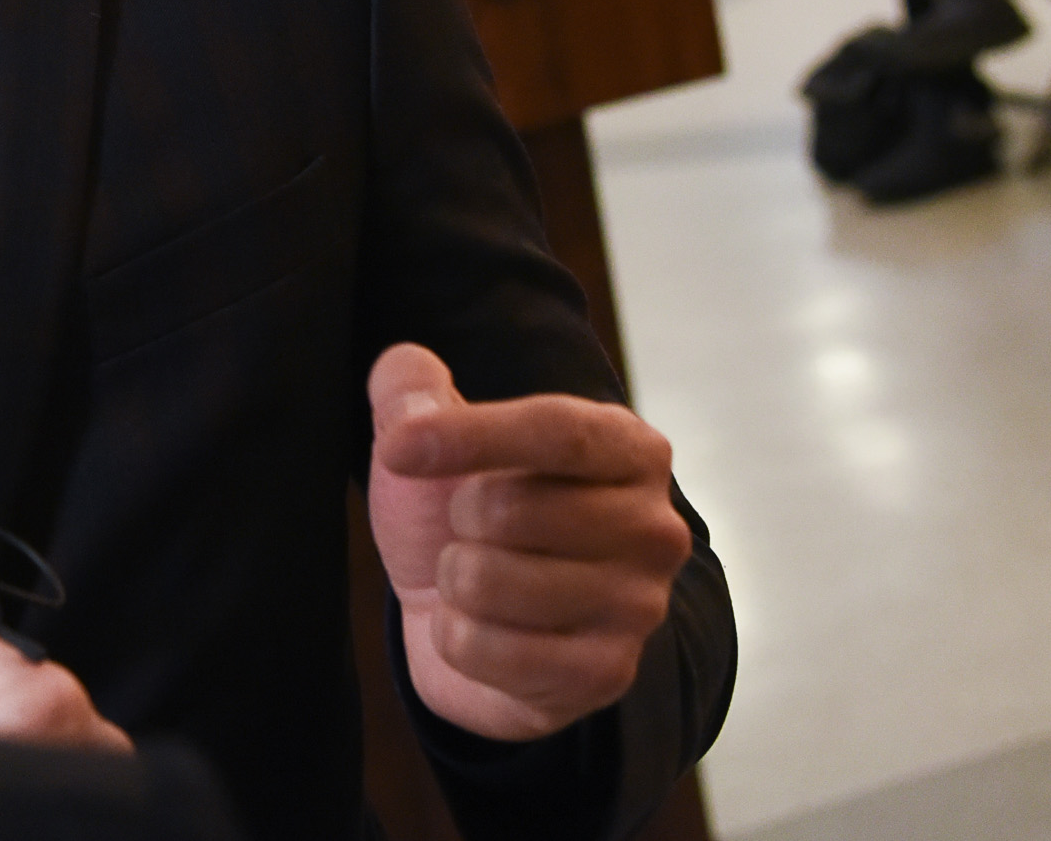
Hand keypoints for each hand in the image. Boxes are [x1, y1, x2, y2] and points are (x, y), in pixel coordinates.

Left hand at [366, 345, 690, 744]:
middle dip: (458, 519)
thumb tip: (406, 374)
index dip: (469, 434)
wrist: (475, 617)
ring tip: (479, 577)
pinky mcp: (604, 675)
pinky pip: (483, 648)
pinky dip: (456, 638)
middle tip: (474, 528)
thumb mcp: (436, 435)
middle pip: (511, 509)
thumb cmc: (469, 512)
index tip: (397, 446)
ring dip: (454, 580)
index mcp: (631, 448)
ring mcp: (638, 607)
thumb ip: (411, 385)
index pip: (556, 430)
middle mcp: (654, 527)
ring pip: (487, 581)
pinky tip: (484, 628)